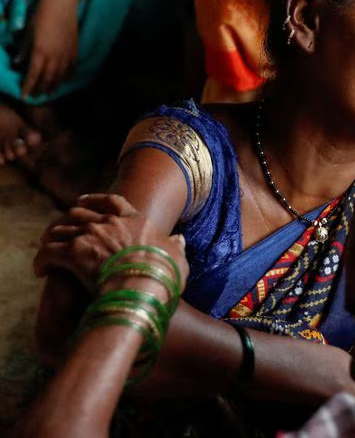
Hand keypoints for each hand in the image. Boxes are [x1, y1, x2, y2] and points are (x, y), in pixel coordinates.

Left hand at [21, 0, 77, 97]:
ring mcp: (66, 53)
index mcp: (40, 51)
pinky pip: (72, 67)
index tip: (24, 96)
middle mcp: (54, 56)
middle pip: (47, 78)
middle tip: (36, 96)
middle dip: (41, 88)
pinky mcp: (74, 49)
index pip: (33, 74)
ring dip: (54, 85)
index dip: (28, 86)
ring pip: (60, 75)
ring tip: (49, 92)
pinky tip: (66, 80)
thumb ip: (24, 49)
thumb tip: (18, 63)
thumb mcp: (27, 32)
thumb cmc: (41, 15)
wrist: (62, 3)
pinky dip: (68, 75)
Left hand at [34, 193, 188, 294]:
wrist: (142, 290)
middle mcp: (109, 223)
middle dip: (67, 220)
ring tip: (47, 249)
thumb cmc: (163, 276)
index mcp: (135, 221)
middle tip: (60, 231)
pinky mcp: (71, 254)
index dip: (95, 200)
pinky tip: (40, 271)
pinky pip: (47, 253)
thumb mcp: (178, 260)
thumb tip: (179, 240)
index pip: (113, 202)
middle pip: (79, 213)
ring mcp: (88, 236)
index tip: (82, 202)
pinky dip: (41, 261)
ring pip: (59, 229)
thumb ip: (176, 247)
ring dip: (51, 239)